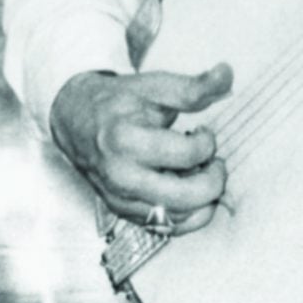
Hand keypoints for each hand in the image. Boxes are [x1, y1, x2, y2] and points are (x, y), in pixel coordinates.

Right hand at [52, 64, 234, 231]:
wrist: (75, 121)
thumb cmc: (118, 102)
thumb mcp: (154, 86)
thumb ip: (192, 86)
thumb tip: (227, 74)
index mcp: (125, 141)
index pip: (187, 154)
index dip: (207, 142)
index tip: (203, 131)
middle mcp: (121, 178)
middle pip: (188, 196)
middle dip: (215, 178)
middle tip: (213, 160)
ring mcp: (121, 200)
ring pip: (181, 218)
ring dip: (204, 199)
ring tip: (200, 174)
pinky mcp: (124, 213)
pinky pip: (168, 229)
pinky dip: (189, 214)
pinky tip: (190, 191)